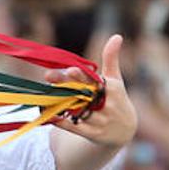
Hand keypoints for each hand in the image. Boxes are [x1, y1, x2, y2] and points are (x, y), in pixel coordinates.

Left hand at [46, 34, 136, 150]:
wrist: (124, 131)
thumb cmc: (116, 99)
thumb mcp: (115, 80)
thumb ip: (112, 59)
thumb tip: (116, 35)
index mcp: (112, 89)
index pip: (94, 80)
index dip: (80, 75)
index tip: (69, 69)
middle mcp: (107, 105)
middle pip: (83, 93)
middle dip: (66, 85)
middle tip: (48, 76)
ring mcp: (101, 120)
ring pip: (78, 110)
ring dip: (61, 102)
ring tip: (44, 94)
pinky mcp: (93, 134)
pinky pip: (75, 127)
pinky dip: (62, 121)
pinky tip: (49, 115)